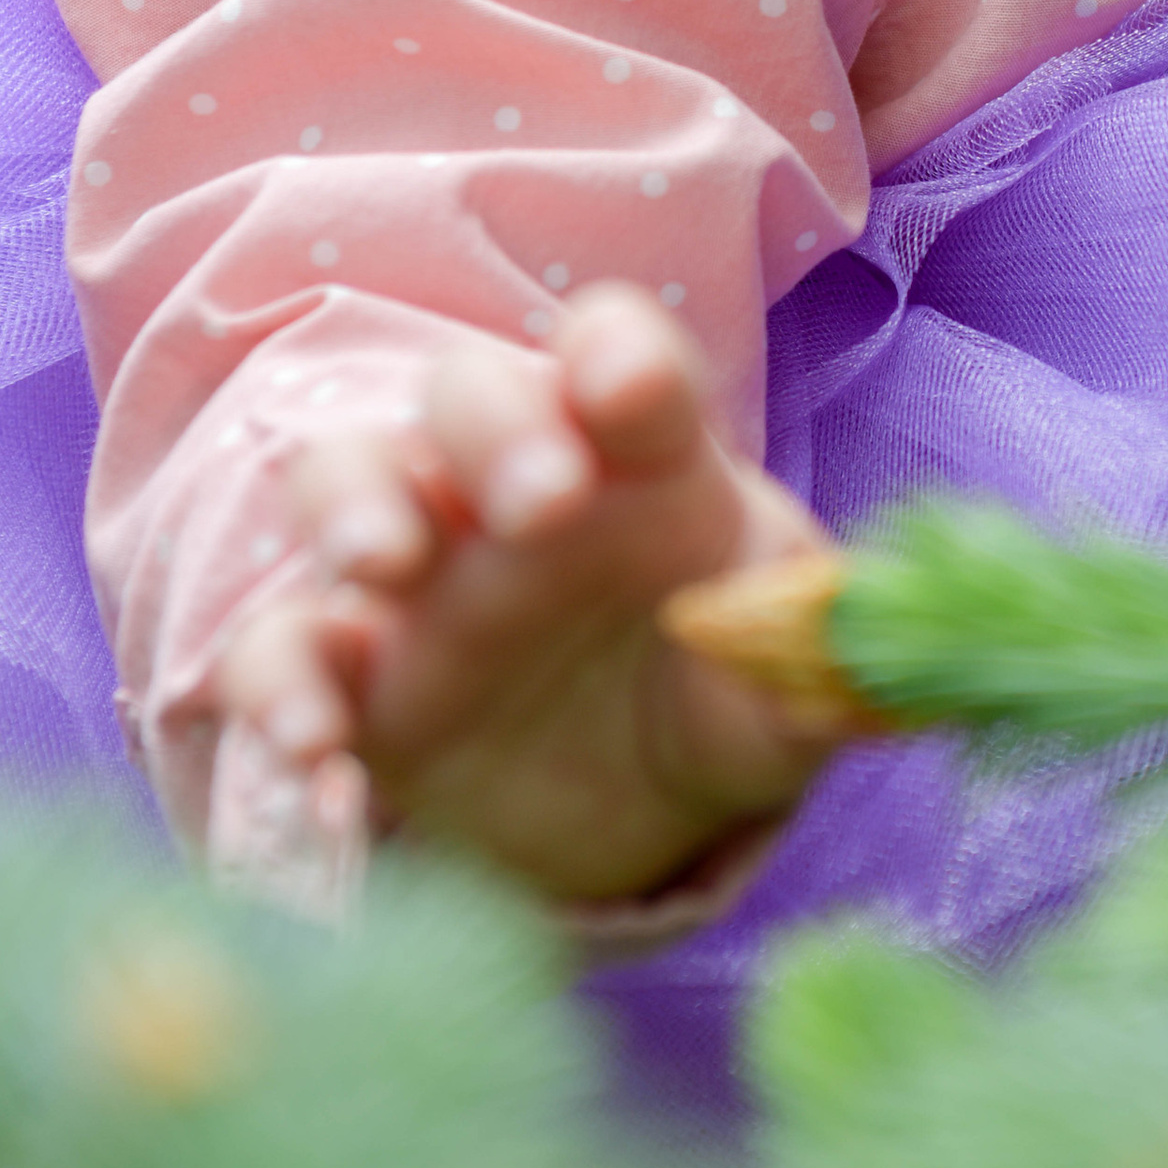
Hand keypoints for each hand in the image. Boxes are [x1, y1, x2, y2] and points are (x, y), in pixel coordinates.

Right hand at [217, 285, 849, 904]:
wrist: (638, 809)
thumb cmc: (721, 694)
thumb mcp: (781, 697)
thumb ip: (815, 681)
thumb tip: (889, 683)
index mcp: (641, 464)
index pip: (622, 363)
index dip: (619, 358)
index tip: (627, 386)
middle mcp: (517, 496)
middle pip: (472, 397)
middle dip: (493, 430)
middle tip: (541, 504)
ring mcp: (421, 581)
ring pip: (346, 479)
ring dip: (356, 505)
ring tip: (386, 564)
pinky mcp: (354, 681)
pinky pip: (278, 651)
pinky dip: (280, 688)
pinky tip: (318, 751)